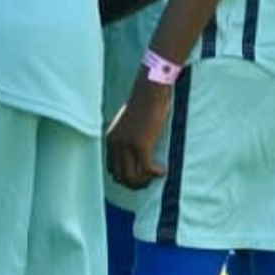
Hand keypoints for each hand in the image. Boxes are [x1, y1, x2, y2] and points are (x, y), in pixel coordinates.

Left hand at [106, 73, 171, 187]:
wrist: (150, 90)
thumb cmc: (144, 103)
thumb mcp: (129, 123)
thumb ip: (128, 138)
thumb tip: (137, 156)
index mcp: (111, 139)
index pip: (112, 168)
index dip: (125, 177)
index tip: (139, 176)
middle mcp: (115, 144)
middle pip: (120, 176)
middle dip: (135, 183)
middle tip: (148, 181)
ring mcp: (127, 145)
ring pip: (132, 177)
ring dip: (144, 181)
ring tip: (155, 176)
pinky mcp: (141, 144)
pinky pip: (147, 168)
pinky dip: (155, 173)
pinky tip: (163, 171)